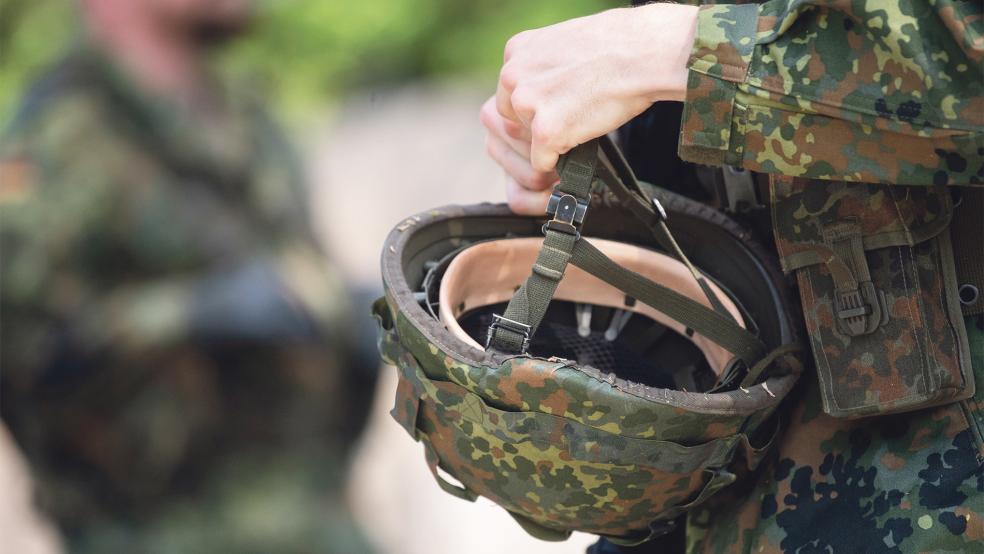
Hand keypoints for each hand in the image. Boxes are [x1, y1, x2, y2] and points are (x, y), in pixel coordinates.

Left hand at [481, 3, 696, 213]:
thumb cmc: (618, 44)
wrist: (645, 53)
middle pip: (513, 117)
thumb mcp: (564, 42)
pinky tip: (582, 141)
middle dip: (538, 123)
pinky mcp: (545, 131)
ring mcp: (528, 103)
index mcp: (516, 50)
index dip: (536, 102)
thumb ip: (543, 65)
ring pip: (528, 140)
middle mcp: (513, 75)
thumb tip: (541, 87)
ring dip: (552, 140)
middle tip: (573, 115)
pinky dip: (560, 161)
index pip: (511, 90)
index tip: (560, 102)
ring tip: (583, 121)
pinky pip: (541, 162)